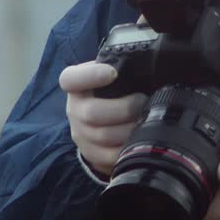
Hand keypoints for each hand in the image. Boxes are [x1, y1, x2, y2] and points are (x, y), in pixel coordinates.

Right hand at [59, 61, 147, 177]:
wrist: (103, 120)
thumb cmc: (113, 91)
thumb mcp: (113, 75)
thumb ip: (122, 68)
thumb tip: (148, 63)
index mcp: (76, 86)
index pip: (70, 79)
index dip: (90, 76)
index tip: (112, 72)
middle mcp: (74, 110)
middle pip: (91, 113)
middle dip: (123, 108)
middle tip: (142, 101)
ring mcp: (80, 134)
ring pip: (103, 136)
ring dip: (129, 128)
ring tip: (145, 119)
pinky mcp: (91, 153)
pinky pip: (109, 156)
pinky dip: (127, 148)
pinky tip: (139, 138)